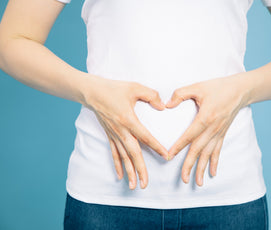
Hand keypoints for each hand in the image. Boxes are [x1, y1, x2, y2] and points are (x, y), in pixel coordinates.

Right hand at [84, 74, 168, 189]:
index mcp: (128, 119)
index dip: (156, 147)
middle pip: (133, 153)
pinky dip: (118, 164)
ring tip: (134, 185)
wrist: (92, 92)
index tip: (166, 156)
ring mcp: (114, 135)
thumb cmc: (114, 89)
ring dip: (129, 171)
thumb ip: (151, 95)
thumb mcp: (134, 87)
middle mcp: (121, 131)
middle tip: (145, 184)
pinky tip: (120, 175)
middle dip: (140, 169)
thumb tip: (163, 106)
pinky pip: (114, 153)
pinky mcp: (109, 135)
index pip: (145, 137)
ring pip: (123, 157)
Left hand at [165, 73, 250, 185]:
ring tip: (197, 182)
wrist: (240, 90)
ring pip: (209, 154)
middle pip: (199, 150)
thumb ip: (180, 94)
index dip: (178, 146)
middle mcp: (213, 129)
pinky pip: (218, 150)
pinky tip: (213, 173)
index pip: (189, 135)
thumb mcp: (198, 87)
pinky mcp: (223, 133)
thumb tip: (167, 104)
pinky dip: (215, 162)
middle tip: (183, 179)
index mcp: (205, 117)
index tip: (169, 156)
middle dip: (190, 165)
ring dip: (202, 168)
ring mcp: (219, 133)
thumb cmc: (218, 87)